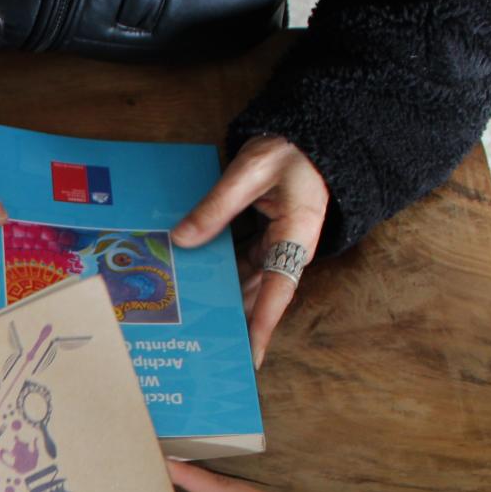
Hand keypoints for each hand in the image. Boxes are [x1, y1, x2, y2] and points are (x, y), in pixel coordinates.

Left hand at [171, 136, 329, 367]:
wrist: (308, 136)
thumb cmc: (290, 149)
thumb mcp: (251, 169)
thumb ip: (217, 204)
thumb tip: (182, 238)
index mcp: (297, 233)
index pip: (279, 289)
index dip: (262, 324)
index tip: (250, 356)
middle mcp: (289, 247)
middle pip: (258, 295)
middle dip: (233, 323)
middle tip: (205, 352)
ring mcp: (276, 245)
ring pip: (245, 282)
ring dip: (222, 302)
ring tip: (193, 329)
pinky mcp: (263, 239)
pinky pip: (239, 265)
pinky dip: (218, 277)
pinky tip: (193, 290)